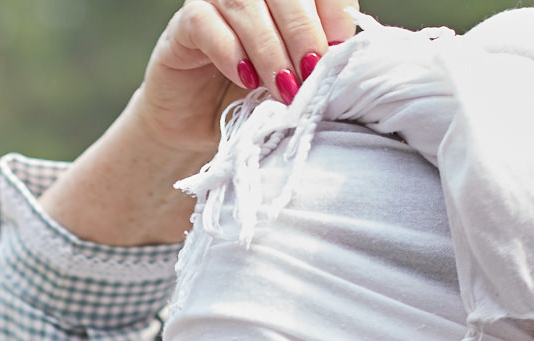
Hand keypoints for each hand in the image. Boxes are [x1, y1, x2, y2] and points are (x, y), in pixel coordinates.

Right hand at [40, 0, 358, 246]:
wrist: (202, 134)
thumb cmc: (259, 105)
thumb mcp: (300, 82)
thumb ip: (322, 62)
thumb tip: (350, 56)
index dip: (333, 10)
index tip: (338, 50)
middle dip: (303, 32)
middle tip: (309, 74)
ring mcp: (215, 2)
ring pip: (245, 4)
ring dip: (269, 47)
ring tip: (280, 87)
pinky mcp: (184, 27)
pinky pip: (205, 22)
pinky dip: (230, 52)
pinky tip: (244, 80)